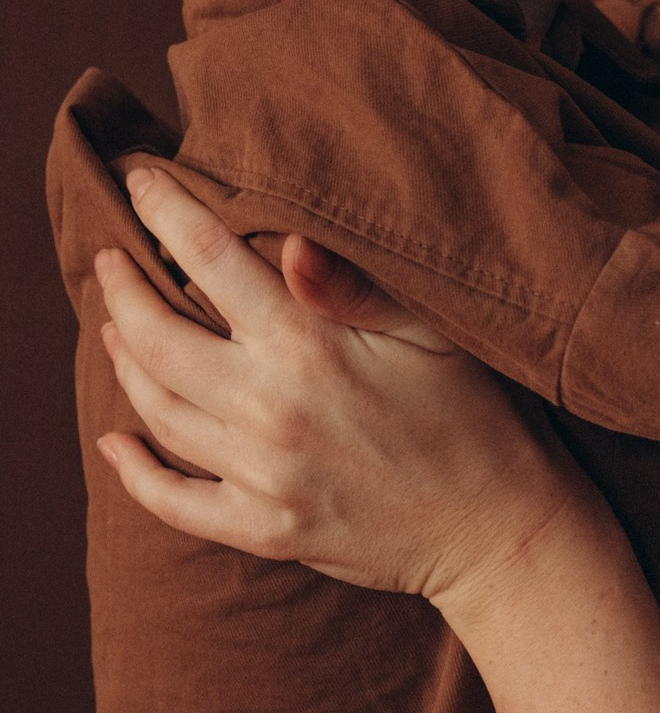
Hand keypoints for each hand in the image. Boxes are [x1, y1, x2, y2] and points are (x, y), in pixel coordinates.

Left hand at [94, 169, 581, 612]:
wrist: (497, 526)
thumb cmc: (473, 412)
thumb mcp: (430, 330)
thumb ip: (354, 283)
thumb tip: (286, 240)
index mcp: (309, 344)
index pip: (210, 260)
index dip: (165, 213)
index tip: (139, 182)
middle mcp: (270, 408)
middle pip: (158, 337)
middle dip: (123, 289)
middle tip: (109, 258)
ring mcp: (260, 476)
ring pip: (157, 411)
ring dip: (124, 363)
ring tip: (112, 329)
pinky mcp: (262, 530)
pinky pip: (172, 503)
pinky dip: (133, 472)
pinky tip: (114, 443)